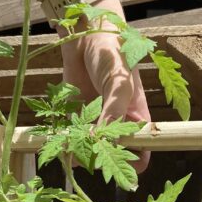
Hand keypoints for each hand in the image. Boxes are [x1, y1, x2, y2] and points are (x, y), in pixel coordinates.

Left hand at [55, 0, 150, 172]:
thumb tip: (104, 141)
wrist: (85, 35)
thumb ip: (114, 113)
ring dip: (80, 152)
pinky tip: (59, 142)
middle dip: (101, 158)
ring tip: (69, 151)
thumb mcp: (119, 84)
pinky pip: (71, 136)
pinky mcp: (75, 115)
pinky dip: (65, 142)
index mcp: (136, 117)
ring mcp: (95, 120)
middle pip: (113, 152)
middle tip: (88, 156)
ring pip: (90, 148)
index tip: (121, 166)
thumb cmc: (113, 55)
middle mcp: (117, 123)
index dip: (135, 162)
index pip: (142, 148)